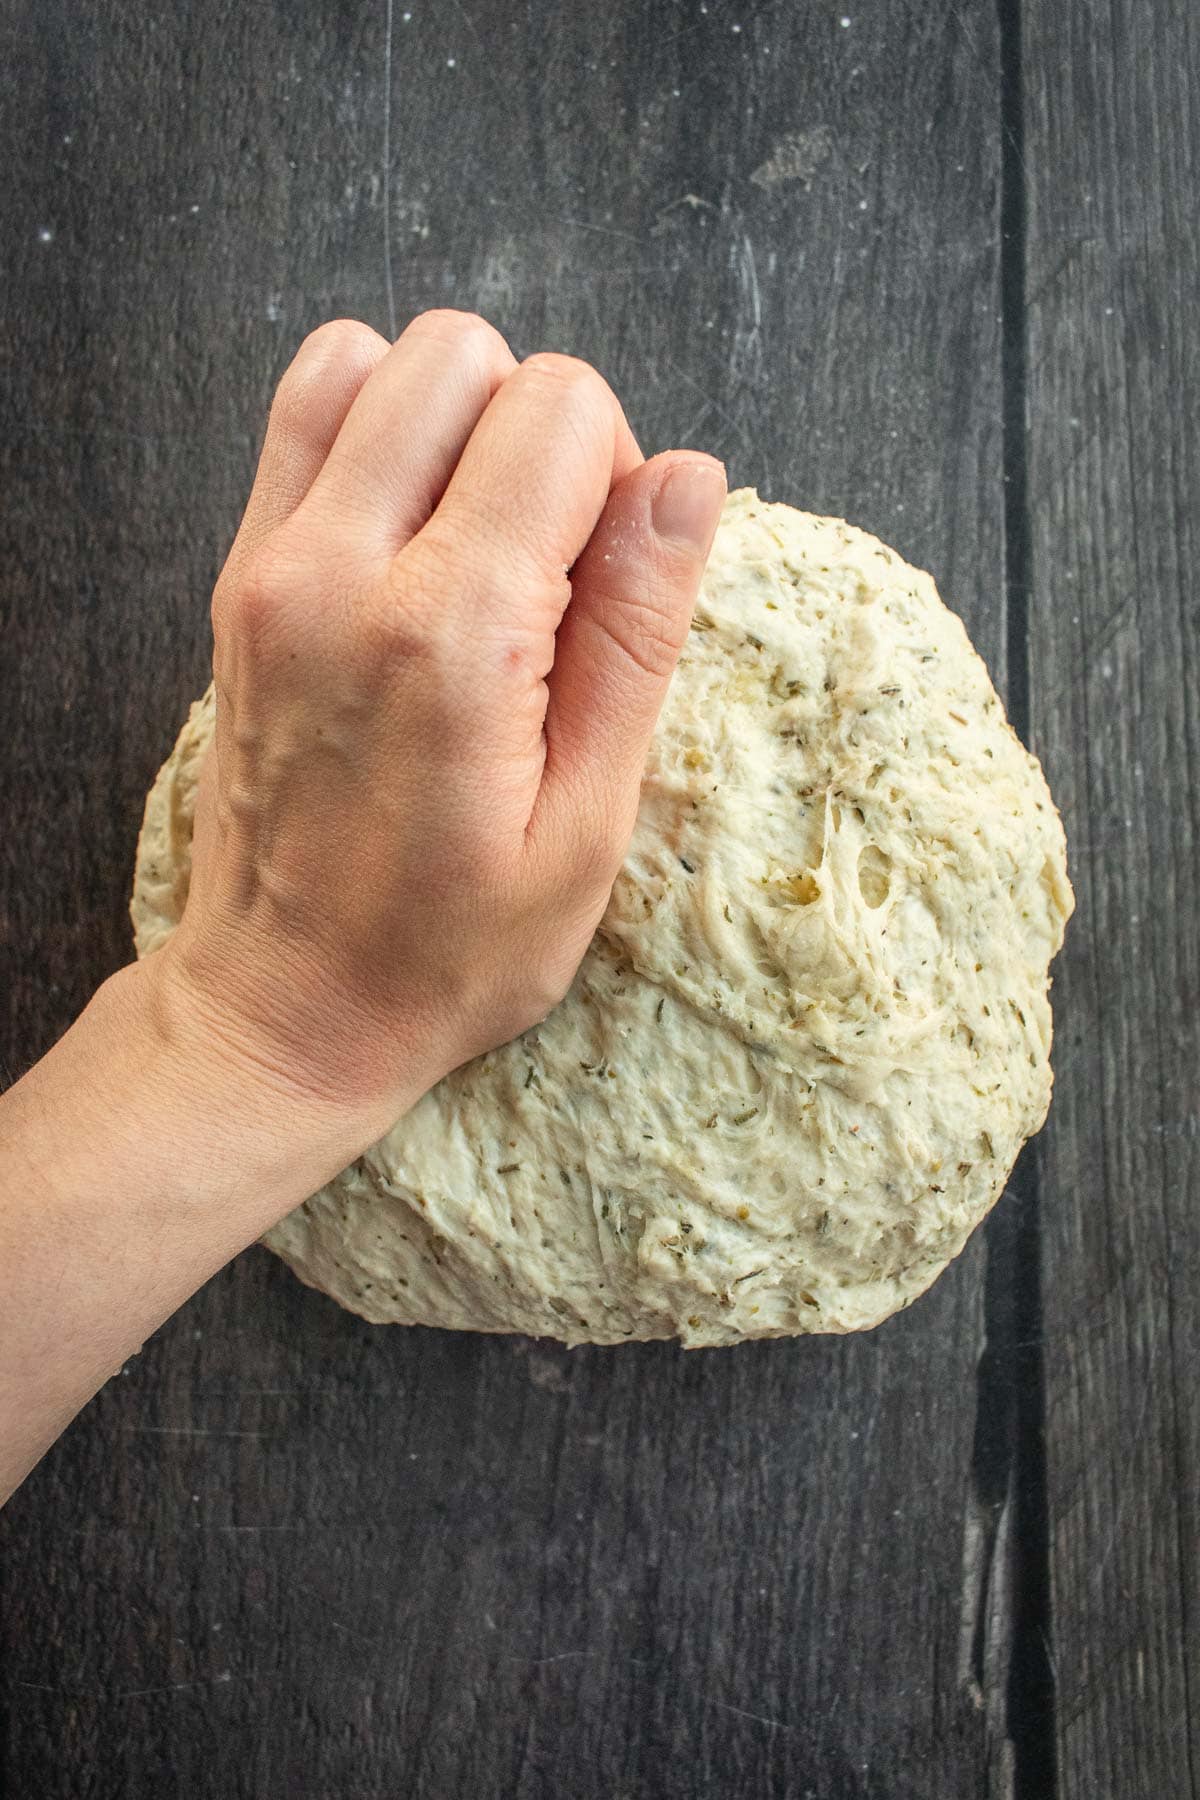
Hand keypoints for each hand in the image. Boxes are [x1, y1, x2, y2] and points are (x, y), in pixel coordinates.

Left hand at [151, 311, 726, 1137]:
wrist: (288, 1006)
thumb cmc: (450, 948)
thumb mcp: (587, 824)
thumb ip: (638, 636)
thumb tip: (689, 476)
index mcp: (452, 635)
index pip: (560, 407)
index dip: (617, 476)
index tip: (603, 589)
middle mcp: (341, 571)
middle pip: (465, 355)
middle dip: (537, 432)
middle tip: (549, 564)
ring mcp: (271, 564)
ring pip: (376, 359)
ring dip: (452, 422)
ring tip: (478, 543)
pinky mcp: (239, 576)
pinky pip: (305, 414)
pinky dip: (375, 433)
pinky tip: (412, 538)